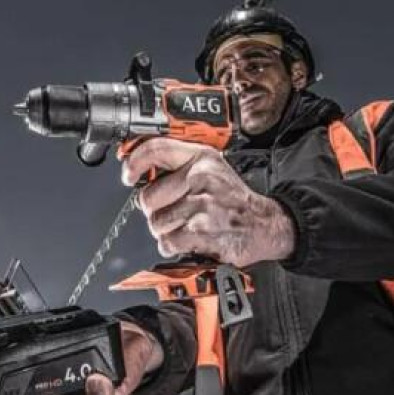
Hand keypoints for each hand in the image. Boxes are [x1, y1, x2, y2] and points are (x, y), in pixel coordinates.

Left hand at [120, 138, 295, 266]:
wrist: (264, 224)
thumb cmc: (232, 199)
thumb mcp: (212, 169)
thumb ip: (178, 165)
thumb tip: (140, 168)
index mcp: (202, 157)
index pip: (156, 149)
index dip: (134, 163)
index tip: (129, 175)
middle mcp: (202, 177)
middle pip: (148, 196)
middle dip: (154, 210)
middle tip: (172, 211)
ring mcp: (202, 205)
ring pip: (156, 222)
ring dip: (166, 230)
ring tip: (186, 225)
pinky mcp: (202, 231)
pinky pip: (167, 241)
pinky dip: (174, 245)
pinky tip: (189, 238)